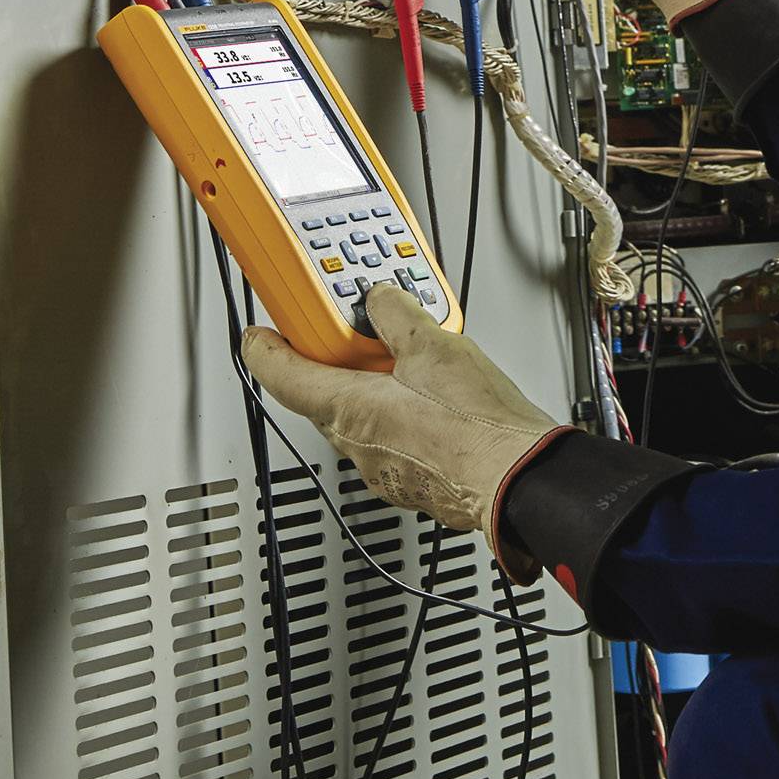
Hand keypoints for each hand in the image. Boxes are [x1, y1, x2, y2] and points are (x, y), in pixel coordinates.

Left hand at [241, 284, 565, 577]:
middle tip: (349, 329)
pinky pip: (392, 436)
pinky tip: (434, 394)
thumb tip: (380, 299)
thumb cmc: (477, 428)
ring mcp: (384, 467)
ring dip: (373, 385)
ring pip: (361, 417)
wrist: (519, 478)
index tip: (259, 335)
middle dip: (333, 359)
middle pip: (323, 394)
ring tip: (408, 355)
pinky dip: (401, 410)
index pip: (281, 377)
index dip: (265, 350)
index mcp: (347, 411)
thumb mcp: (435, 347)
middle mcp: (357, 446)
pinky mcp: (414, 478)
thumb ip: (396, 316)